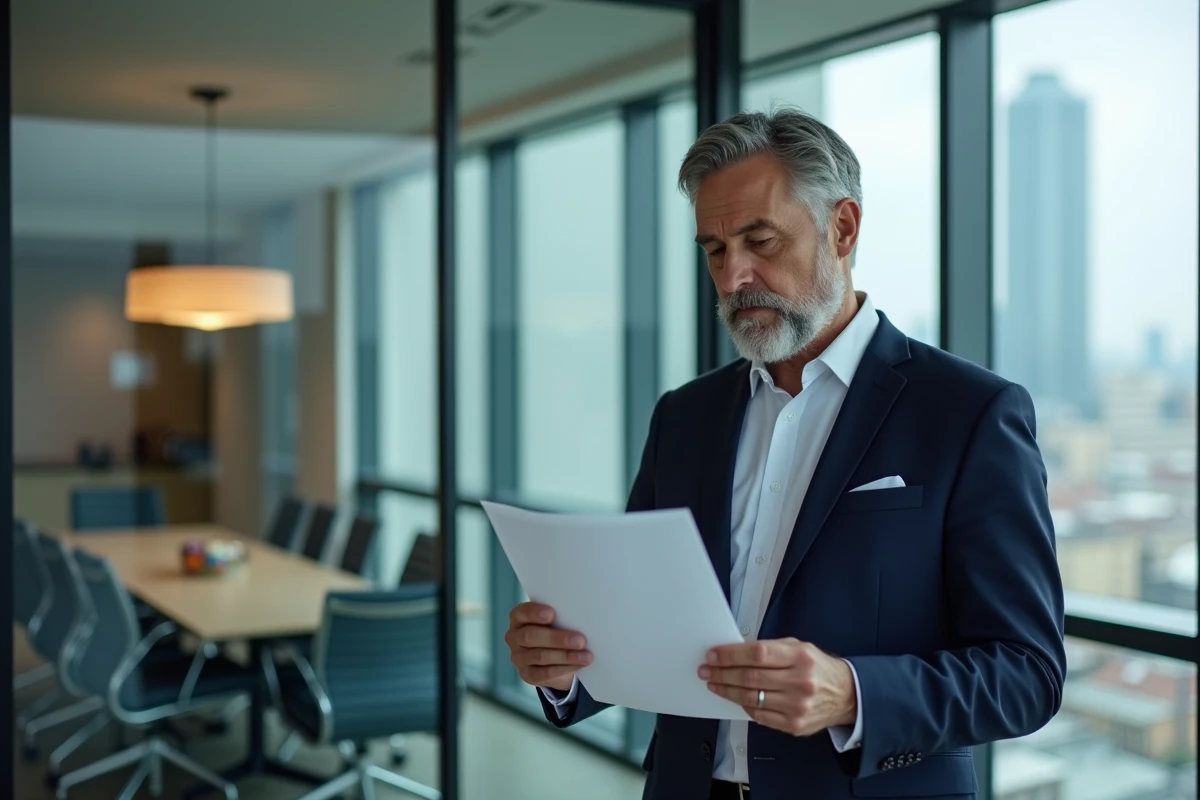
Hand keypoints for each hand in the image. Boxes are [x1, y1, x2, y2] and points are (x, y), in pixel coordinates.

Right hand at [504, 602, 592, 692]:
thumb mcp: (555, 620)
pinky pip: (544, 673)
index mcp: (519, 617)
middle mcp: (514, 637)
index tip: (552, 614)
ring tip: (586, 656)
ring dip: (565, 656)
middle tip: (580, 640)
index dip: (535, 613)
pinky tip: (579, 665)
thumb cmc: (555, 629)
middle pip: (531, 636)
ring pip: (540, 656)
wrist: (553, 656)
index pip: (522, 612)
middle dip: (557, 638)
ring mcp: (519, 657)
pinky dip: (564, 669)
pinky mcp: (527, 674)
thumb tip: (582, 618)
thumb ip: (561, 617)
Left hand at [699, 638, 856, 735]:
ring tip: (714, 683)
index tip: (713, 655)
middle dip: (722, 673)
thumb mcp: (798, 647)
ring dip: (726, 690)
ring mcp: (797, 706)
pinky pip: (759, 715)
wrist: (845, 695)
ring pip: (750, 698)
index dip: (730, 654)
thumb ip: (770, 649)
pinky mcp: (794, 724)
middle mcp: (800, 682)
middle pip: (750, 677)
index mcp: (800, 657)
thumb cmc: (817, 668)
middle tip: (706, 670)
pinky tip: (734, 697)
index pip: (757, 653)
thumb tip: (735, 652)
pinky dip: (743, 705)